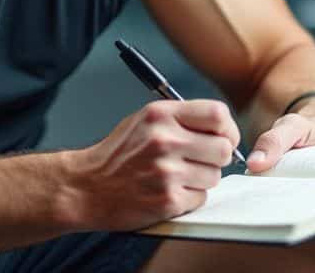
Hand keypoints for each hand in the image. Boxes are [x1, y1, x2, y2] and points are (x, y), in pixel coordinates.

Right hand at [73, 99, 240, 231]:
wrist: (86, 187)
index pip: (218, 115)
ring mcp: (166, 172)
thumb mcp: (144, 120)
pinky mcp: (167, 200)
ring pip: (215, 176)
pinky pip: (201, 198)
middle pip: (223, 149)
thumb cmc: (117, 154)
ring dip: (202, 180)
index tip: (224, 138)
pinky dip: (190, 198)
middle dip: (217, 158)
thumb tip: (220, 127)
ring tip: (177, 177)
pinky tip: (169, 192)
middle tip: (200, 161)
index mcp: (161, 115)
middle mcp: (165, 140)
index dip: (228, 129)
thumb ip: (182, 118)